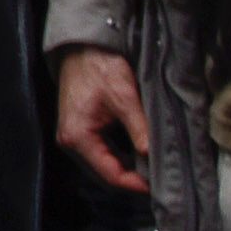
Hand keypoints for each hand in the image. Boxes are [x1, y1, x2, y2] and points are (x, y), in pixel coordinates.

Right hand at [51, 46, 151, 194]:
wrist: (84, 45)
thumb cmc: (100, 66)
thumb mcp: (125, 98)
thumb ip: (140, 131)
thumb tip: (154, 158)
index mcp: (78, 137)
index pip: (110, 176)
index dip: (136, 184)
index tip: (160, 185)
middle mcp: (70, 142)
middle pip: (104, 176)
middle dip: (132, 181)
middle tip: (159, 181)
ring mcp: (73, 137)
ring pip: (103, 167)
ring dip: (126, 171)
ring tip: (152, 170)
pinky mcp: (80, 130)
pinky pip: (101, 154)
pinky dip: (119, 159)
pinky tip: (137, 156)